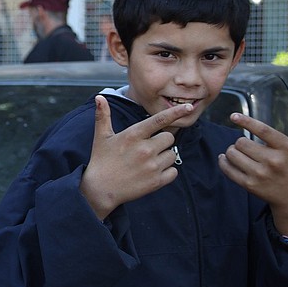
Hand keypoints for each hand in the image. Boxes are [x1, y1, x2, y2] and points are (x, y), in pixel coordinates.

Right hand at [80, 95, 193, 218]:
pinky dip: (166, 172)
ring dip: (163, 157)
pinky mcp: (156, 181)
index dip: (176, 112)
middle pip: (169, 138)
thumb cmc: (101, 160)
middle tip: (146, 149)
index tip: (188, 107)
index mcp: (133, 135)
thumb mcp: (101, 137)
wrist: (100, 189)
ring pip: (172, 155)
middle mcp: (145, 149)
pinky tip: (151, 173)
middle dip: (161, 141)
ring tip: (146, 162)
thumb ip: (103, 115)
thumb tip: (99, 97)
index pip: (159, 120)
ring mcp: (152, 166)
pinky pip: (173, 171)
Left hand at [219, 113, 287, 232]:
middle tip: (243, 147)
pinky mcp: (250, 185)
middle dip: (239, 143)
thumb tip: (245, 124)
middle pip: (241, 143)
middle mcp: (274, 160)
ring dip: (231, 152)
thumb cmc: (287, 168)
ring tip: (236, 154)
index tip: (234, 116)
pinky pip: (227, 169)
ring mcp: (261, 174)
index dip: (247, 121)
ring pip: (232, 154)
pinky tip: (225, 159)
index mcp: (286, 148)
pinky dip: (223, 162)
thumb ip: (272, 140)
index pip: (263, 130)